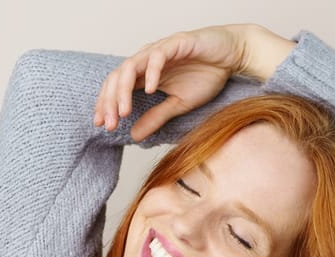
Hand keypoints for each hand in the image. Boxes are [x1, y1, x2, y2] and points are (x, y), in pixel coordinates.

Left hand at [93, 24, 296, 141]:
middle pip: (117, 78)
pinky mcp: (176, 43)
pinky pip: (158, 56)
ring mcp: (159, 50)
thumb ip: (156, 117)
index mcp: (144, 75)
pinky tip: (150, 91)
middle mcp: (147, 61)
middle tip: (109, 124)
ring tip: (123, 111)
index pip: (116, 88)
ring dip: (124, 90)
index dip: (106, 106)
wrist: (231, 56)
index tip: (103, 126)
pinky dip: (151, 73)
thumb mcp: (179, 104)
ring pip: (131, 66)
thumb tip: (134, 136)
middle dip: (110, 102)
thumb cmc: (206, 75)